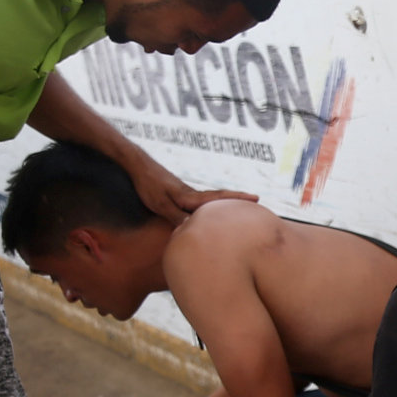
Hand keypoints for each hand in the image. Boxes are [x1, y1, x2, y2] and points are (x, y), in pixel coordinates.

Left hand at [129, 156, 253, 223]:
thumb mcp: (161, 204)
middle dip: (238, 200)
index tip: (257, 198)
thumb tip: (193, 229)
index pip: (219, 198)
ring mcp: (187, 194)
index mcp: (191, 197)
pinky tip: (208, 212)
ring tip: (239, 209)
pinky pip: (200, 203)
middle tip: (258, 201)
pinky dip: (210, 206)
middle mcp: (193, 194)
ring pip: (211, 200)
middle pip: (220, 198)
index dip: (238, 199)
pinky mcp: (180, 196)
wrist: (139, 168)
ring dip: (226, 203)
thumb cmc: (149, 185)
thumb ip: (177, 217)